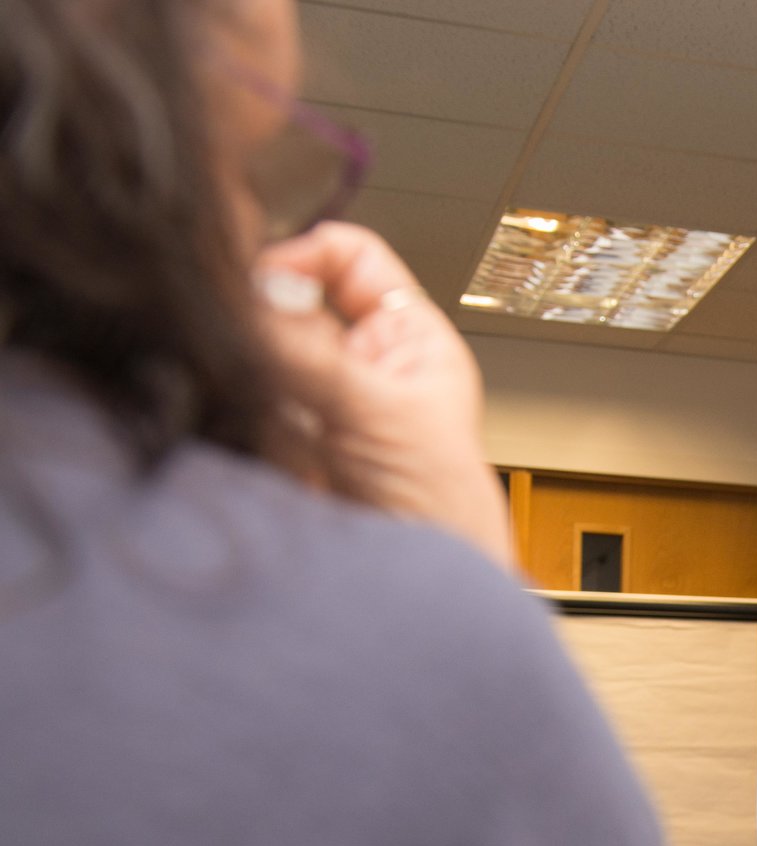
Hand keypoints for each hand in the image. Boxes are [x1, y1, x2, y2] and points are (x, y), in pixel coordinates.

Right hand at [252, 222, 515, 564]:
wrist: (416, 585)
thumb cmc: (438, 505)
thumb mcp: (378, 412)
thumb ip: (311, 353)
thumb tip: (252, 296)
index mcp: (407, 337)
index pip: (351, 256)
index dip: (307, 254)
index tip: (265, 280)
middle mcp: (358, 358)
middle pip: (292, 298)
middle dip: (260, 304)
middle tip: (230, 318)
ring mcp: (315, 395)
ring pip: (257, 343)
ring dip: (241, 351)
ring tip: (236, 371)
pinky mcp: (278, 433)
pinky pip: (236, 389)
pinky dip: (225, 388)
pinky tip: (224, 399)